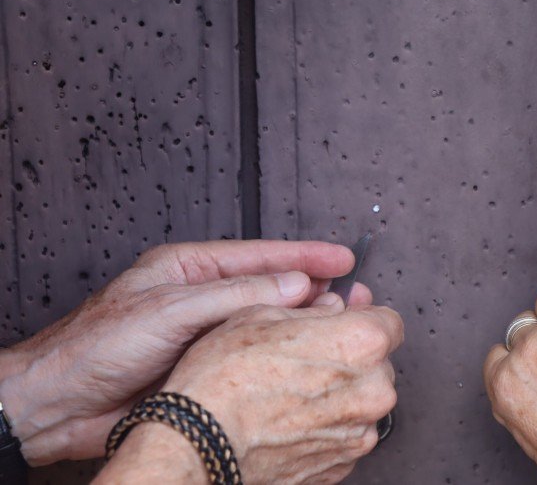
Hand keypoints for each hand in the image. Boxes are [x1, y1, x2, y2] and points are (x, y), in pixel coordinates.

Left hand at [0, 240, 370, 464]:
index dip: (306, 255)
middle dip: (314, 288)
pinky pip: (253, 356)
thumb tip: (293, 283)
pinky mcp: (207, 368)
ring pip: (266, 323)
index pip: (261, 255)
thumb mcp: (169, 310)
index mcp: (190, 269)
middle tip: (354, 295)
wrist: (60, 403)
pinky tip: (303, 359)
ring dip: (302, 323)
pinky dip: (282, 354)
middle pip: (270, 287)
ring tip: (340, 324)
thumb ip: (235, 295)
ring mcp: (206, 334)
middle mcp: (202, 298)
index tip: (343, 258)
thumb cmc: (96, 346)